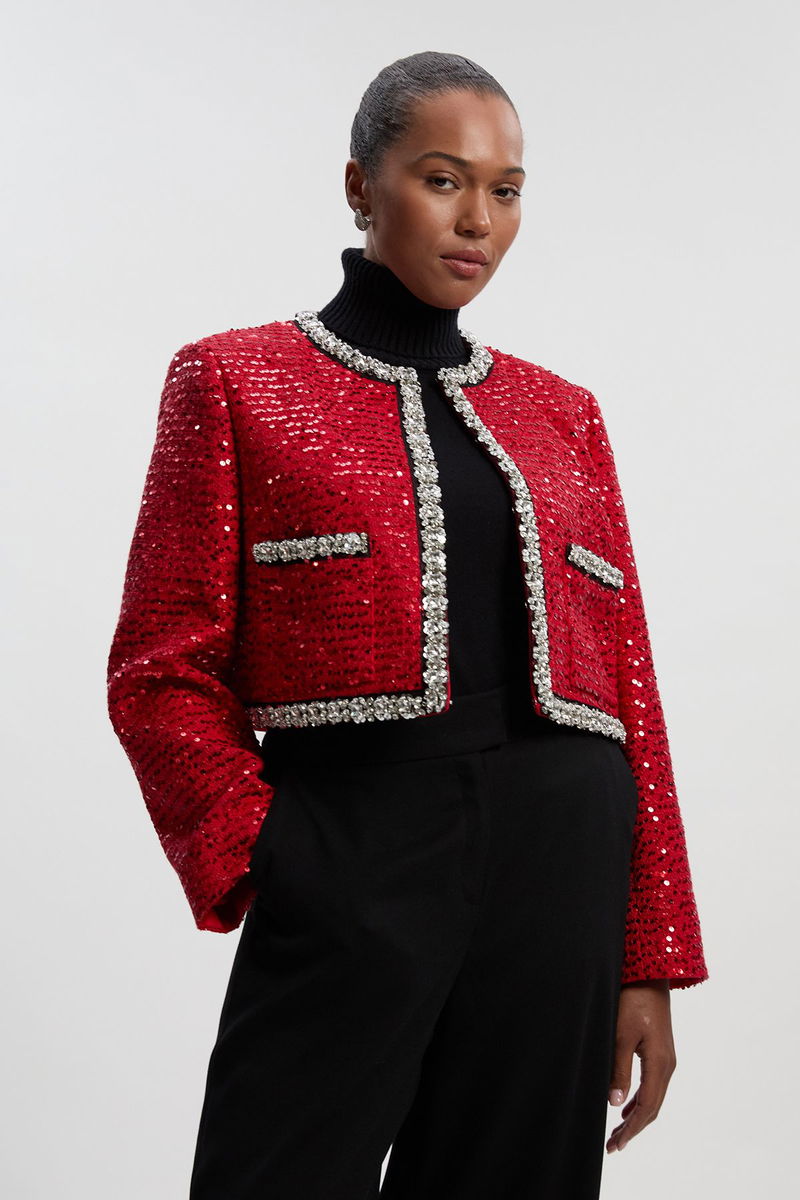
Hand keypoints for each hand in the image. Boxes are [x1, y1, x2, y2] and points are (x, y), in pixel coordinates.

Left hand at [606, 980, 676, 1152]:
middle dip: (633, 1129)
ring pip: (653, 1098)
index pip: (646, 1107)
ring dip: (636, 1116)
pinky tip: (626, 1106)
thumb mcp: (621, 1035)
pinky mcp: (660, 1052)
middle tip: (612, 1146)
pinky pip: (652, 1085)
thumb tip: (615, 1104)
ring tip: (617, 1132)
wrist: (650, 975)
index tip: (615, 1145)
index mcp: (660, 1064)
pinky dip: (640, 1100)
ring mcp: (666, 1059)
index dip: (631, 1129)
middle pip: (652, 1107)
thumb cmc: (633, 1000)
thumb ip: (619, 1069)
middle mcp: (667, 1065)